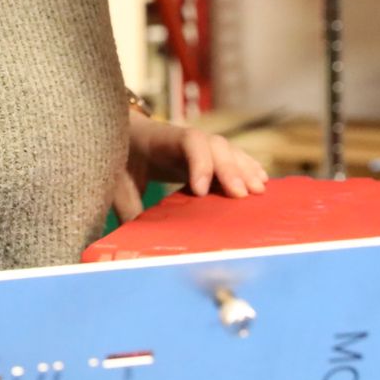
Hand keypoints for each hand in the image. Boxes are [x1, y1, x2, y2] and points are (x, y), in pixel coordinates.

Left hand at [116, 114, 268, 220]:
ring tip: (258, 190)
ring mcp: (199, 145)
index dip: (199, 163)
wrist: (124, 137)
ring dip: (244, 168)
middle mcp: (185, 138)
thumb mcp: (118, 183)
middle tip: (241, 195)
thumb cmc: (120, 160)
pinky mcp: (207, 154)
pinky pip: (231, 156)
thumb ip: (127, 208)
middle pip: (214, 145)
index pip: (188, 142)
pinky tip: (261, 181)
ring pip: (227, 150)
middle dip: (229, 169)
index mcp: (162, 139)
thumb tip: (133, 242)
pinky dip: (247, 167)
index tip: (200, 190)